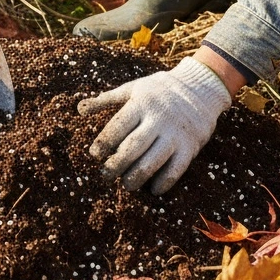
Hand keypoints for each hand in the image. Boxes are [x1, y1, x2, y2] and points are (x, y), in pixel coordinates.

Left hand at [78, 57, 231, 194]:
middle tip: (105, 175)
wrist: (200, 88)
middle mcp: (158, 119)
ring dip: (137, 176)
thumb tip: (79, 109)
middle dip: (116, 164)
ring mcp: (175, 134)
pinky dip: (165, 182)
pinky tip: (154, 190)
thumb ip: (107, 99)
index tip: (94, 155)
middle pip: (133, 146)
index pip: (118, 126)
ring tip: (126, 185)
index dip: (104, 142)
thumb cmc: (159, 90)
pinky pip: (176, 169)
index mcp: (141, 103)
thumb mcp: (133, 88)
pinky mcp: (190, 146)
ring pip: (153, 161)